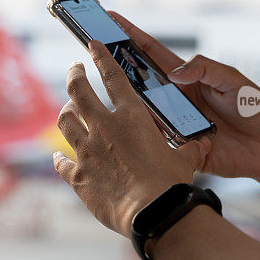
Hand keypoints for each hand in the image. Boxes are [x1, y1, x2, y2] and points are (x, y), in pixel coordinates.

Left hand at [53, 41, 209, 237]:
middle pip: (77, 90)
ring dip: (66, 111)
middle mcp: (104, 128)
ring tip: (69, 109)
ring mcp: (86, 151)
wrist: (152, 215)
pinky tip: (58, 155)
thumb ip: (189, 149)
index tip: (92, 45)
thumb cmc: (171, 185)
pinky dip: (59, 156)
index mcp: (132, 117)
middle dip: (74, 74)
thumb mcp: (185, 161)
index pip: (112, 76)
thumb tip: (201, 145)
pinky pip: (61, 161)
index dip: (101, 56)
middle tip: (75, 69)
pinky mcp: (77, 176)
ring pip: (64, 120)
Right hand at [108, 12, 259, 186]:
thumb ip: (206, 69)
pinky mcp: (176, 146)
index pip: (150, 52)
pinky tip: (126, 125)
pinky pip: (153, 140)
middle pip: (137, 78)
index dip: (130, 35)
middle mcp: (174, 98)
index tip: (108, 19)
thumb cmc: (255, 109)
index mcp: (186, 77)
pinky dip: (141, 133)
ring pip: (139, 110)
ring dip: (122, 99)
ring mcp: (172, 121)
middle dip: (113, 63)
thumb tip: (174, 74)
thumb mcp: (233, 81)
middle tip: (92, 49)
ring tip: (103, 84)